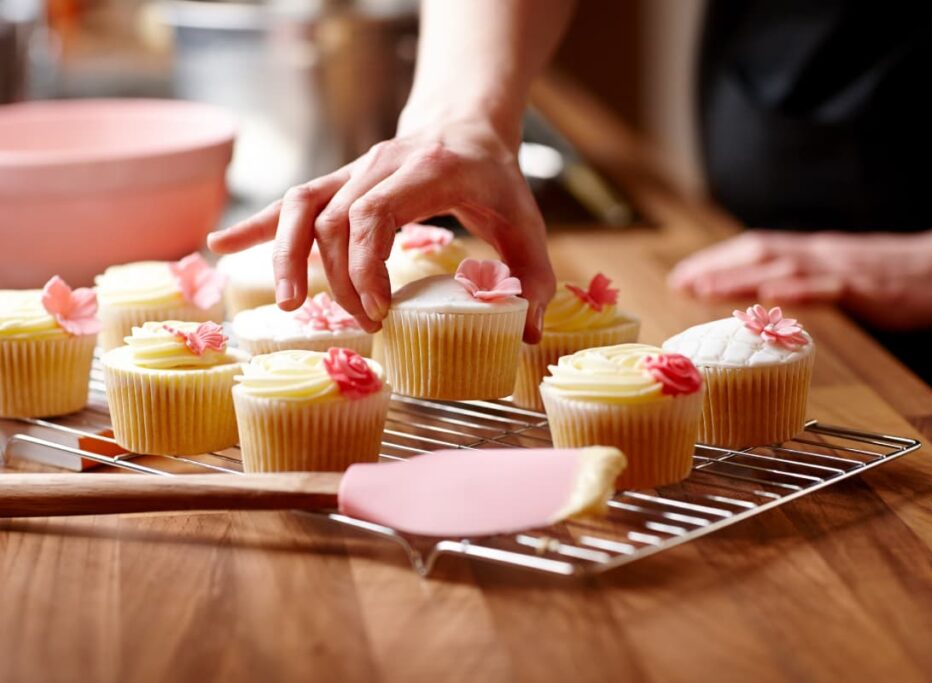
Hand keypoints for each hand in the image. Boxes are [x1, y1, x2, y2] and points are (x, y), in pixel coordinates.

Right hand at [208, 119, 554, 341]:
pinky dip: (255, 227)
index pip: (373, 214)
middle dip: (338, 278)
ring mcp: (353, 169)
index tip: (378, 310)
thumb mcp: (527, 224)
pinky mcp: (337, 181)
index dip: (364, 265)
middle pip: (333, 219)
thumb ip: (533, 277)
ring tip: (285, 303)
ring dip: (284, 256)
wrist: (466, 125)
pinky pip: (289, 202)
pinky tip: (220, 248)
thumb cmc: (496, 180)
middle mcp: (380, 164)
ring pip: (301, 206)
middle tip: (362, 323)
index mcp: (426, 170)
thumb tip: (527, 335)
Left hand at [668, 227, 931, 329]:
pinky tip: (768, 294)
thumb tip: (774, 298)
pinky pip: (824, 288)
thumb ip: (812, 282)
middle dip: (714, 267)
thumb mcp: (847, 276)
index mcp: (815, 253)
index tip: (684, 275)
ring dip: (738, 277)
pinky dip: (792, 290)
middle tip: (679, 281)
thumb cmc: (903, 277)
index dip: (717, 260)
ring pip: (780, 268)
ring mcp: (841, 269)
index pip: (756, 249)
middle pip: (757, 253)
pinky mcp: (865, 288)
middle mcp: (821, 254)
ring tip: (703, 287)